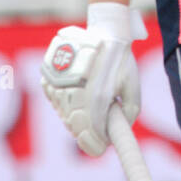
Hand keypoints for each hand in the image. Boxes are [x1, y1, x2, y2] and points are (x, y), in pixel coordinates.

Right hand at [40, 3, 146, 156]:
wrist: (102, 31)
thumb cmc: (120, 59)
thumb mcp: (132, 85)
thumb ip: (128, 111)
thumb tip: (117, 128)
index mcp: (97, 96)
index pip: (90, 132)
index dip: (95, 145)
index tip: (101, 149)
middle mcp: (74, 93)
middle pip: (75, 126)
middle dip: (86, 135)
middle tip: (98, 138)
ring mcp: (58, 86)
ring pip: (64, 115)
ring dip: (76, 121)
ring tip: (90, 116)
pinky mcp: (48, 79)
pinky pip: (56, 103)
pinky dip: (66, 108)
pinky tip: (78, 103)